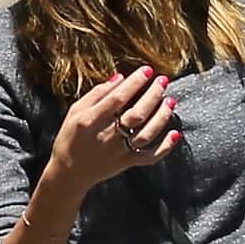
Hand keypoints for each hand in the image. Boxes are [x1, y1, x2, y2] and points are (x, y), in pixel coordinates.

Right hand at [46, 67, 179, 191]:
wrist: (69, 173)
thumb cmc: (71, 137)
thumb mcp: (75, 111)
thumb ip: (96, 94)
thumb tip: (120, 78)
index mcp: (90, 121)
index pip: (117, 99)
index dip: (134, 83)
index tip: (147, 70)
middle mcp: (106, 136)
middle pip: (135, 115)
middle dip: (152, 96)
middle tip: (163, 81)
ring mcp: (118, 152)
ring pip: (146, 134)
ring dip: (161, 117)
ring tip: (170, 101)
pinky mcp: (126, 163)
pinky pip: (149, 157)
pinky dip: (165, 147)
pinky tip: (175, 133)